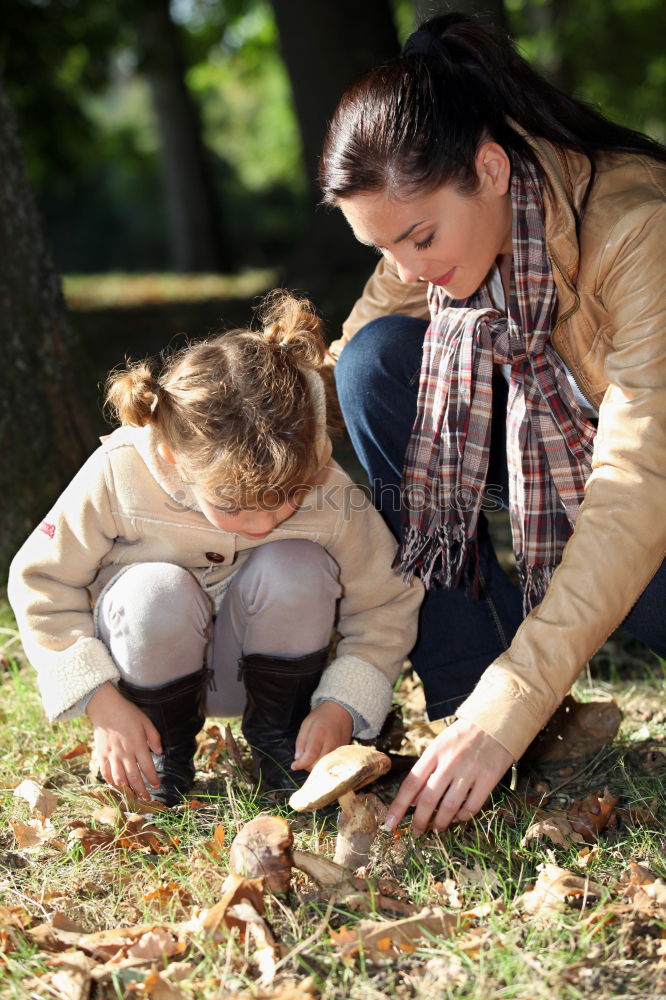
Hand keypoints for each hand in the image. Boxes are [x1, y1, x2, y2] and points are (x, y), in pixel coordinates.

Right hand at [86, 682, 162, 799]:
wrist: (105, 707)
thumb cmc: (128, 713)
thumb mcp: (146, 721)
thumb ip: (154, 737)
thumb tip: (159, 752)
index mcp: (138, 745)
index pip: (147, 767)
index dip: (153, 779)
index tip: (157, 785)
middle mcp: (125, 753)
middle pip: (134, 777)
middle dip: (141, 790)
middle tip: (147, 799)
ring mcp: (111, 755)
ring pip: (119, 779)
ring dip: (127, 789)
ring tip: (133, 796)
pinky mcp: (101, 755)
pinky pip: (105, 773)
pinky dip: (111, 782)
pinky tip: (117, 786)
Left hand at [292, 701, 353, 771]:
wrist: (341, 711)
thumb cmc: (321, 716)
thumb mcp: (306, 724)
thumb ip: (301, 742)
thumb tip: (298, 759)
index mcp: (319, 735)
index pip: (310, 755)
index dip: (301, 764)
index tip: (294, 766)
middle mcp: (331, 743)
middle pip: (318, 764)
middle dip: (307, 766)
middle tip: (303, 760)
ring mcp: (339, 749)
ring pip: (325, 767)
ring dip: (316, 766)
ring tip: (311, 758)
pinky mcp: (343, 752)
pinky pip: (332, 763)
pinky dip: (324, 764)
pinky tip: (320, 757)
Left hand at [384, 718, 512, 834]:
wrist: (494, 724)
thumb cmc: (461, 737)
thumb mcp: (438, 747)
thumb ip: (425, 771)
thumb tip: (412, 800)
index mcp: (433, 753)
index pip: (411, 783)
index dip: (399, 806)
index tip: (390, 823)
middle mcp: (449, 763)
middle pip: (428, 799)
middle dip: (420, 821)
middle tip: (417, 833)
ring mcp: (469, 771)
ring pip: (449, 806)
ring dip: (441, 823)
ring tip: (437, 829)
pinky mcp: (488, 778)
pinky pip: (472, 806)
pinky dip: (463, 817)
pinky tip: (458, 818)